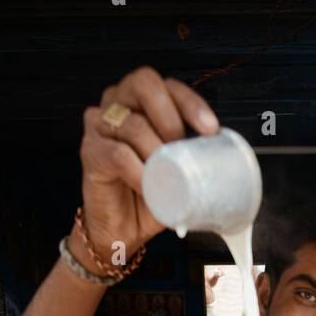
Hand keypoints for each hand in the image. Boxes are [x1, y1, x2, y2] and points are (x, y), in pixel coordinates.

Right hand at [75, 67, 218, 266]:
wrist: (121, 231)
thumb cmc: (147, 198)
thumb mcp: (178, 173)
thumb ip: (194, 157)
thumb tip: (226, 154)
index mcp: (141, 103)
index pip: (167, 86)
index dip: (190, 102)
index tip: (210, 129)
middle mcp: (118, 104)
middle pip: (143, 84)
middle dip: (170, 116)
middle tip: (180, 147)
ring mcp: (100, 126)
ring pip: (132, 123)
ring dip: (155, 150)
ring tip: (166, 174)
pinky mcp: (90, 152)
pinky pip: (117, 154)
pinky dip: (137, 171)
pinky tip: (146, 184)